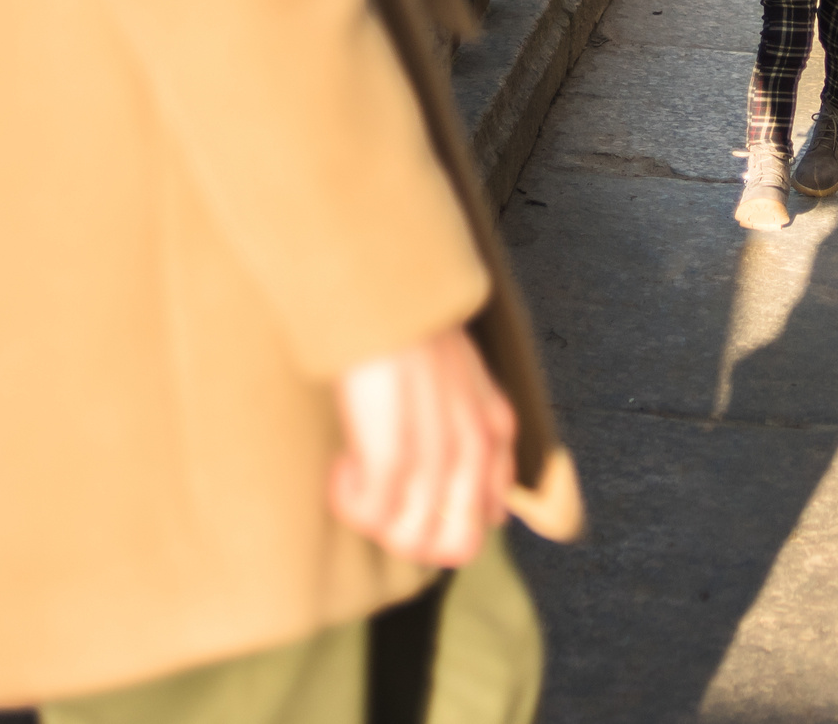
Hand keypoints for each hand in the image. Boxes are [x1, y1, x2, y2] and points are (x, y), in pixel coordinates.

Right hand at [330, 328, 517, 568]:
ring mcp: (436, 456)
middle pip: (457, 546)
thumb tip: (492, 507)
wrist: (383, 293)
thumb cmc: (411, 330)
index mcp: (495, 430)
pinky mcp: (393, 456)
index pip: (490, 516)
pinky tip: (342, 467)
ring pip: (411, 540)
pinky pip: (372, 515)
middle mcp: (474, 449)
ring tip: (357, 476)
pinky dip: (349, 501)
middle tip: (379, 503)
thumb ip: (478, 432)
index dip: (444, 523)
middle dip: (411, 539)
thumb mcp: (465, 379)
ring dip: (375, 521)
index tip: (407, 494)